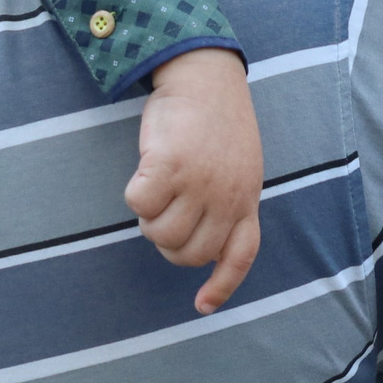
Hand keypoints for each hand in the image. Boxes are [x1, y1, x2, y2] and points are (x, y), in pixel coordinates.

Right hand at [126, 47, 263, 313]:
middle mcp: (227, 197)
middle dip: (167, 242)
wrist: (205, 76)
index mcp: (247, 198)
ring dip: (149, 218)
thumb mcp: (238, 165)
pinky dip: (135, 193)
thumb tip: (198, 241)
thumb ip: (227, 201)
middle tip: (163, 212)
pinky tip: (144, 171)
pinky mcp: (170, 166)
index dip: (221, 286)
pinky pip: (139, 204)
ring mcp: (199, 183)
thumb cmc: (215, 120)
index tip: (202, 307)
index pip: (240, 256)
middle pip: (187, 254)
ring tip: (156, 188)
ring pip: (159, 234)